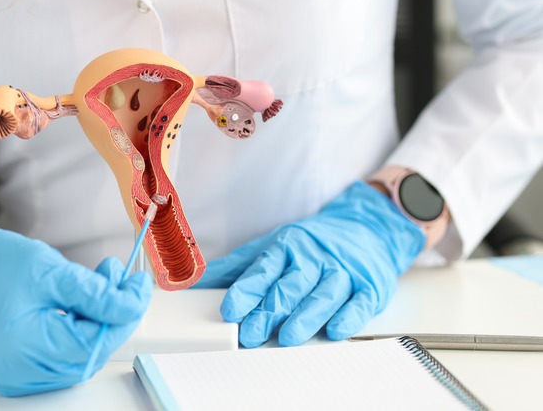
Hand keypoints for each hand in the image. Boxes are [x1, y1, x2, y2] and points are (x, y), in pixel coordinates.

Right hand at [0, 227, 151, 395]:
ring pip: (80, 352)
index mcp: (29, 349)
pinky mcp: (20, 367)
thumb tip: (130, 304)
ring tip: (101, 280)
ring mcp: (21, 374)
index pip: (97, 341)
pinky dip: (79, 328)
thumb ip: (95, 293)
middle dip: (113, 313)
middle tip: (120, 277)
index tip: (138, 285)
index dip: (125, 312)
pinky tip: (81, 301)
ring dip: (98, 318)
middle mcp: (24, 372)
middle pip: (91, 350)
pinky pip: (63, 354)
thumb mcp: (49, 271)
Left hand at [195, 181, 424, 347]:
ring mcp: (342, 271)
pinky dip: (349, 316)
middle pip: (290, 285)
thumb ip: (237, 267)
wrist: (366, 228)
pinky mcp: (368, 286)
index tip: (230, 309)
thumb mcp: (271, 246)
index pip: (263, 270)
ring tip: (287, 337)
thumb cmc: (310, 244)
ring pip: (323, 294)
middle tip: (250, 333)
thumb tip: (195, 282)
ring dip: (305, 316)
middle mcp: (313, 258)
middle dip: (270, 310)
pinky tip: (335, 330)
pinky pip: (360, 302)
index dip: (246, 290)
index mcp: (286, 247)